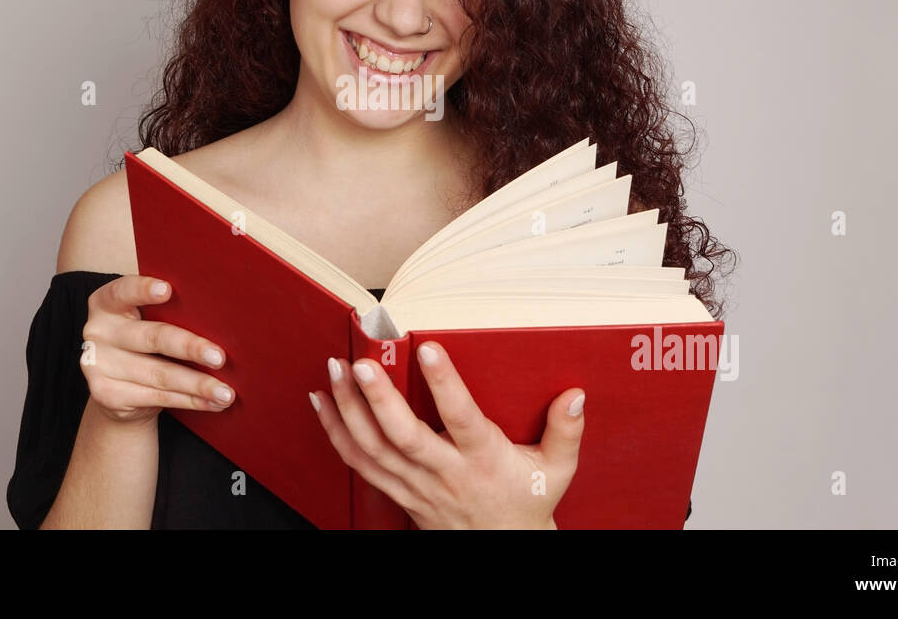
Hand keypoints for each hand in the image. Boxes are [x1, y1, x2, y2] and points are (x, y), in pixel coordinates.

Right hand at [79, 275, 234, 424]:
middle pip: (153, 338)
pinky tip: (212, 402)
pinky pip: (158, 397)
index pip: (123, 291)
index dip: (144, 289)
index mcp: (106, 303)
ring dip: (199, 385)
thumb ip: (169, 313)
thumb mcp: (147, 321)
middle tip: (220, 357)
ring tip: (226, 392)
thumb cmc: (144, 343)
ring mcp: (99, 365)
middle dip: (190, 348)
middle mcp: (98, 331)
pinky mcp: (107, 394)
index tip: (168, 289)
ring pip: (161, 375)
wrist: (117, 387)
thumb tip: (221, 319)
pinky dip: (190, 401)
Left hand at [310, 342, 584, 528]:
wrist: (500, 549)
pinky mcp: (398, 492)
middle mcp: (444, 473)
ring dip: (348, 410)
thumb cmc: (527, 504)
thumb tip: (575, 395)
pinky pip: (360, 463)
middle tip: (359, 362)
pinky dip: (336, 433)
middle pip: (404, 437)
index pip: (461, 419)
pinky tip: (321, 403)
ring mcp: (416, 485)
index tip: (428, 347)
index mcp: (482, 461)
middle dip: (377, 399)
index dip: (444, 385)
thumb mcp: (556, 471)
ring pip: (373, 449)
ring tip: (333, 370)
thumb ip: (565, 432)